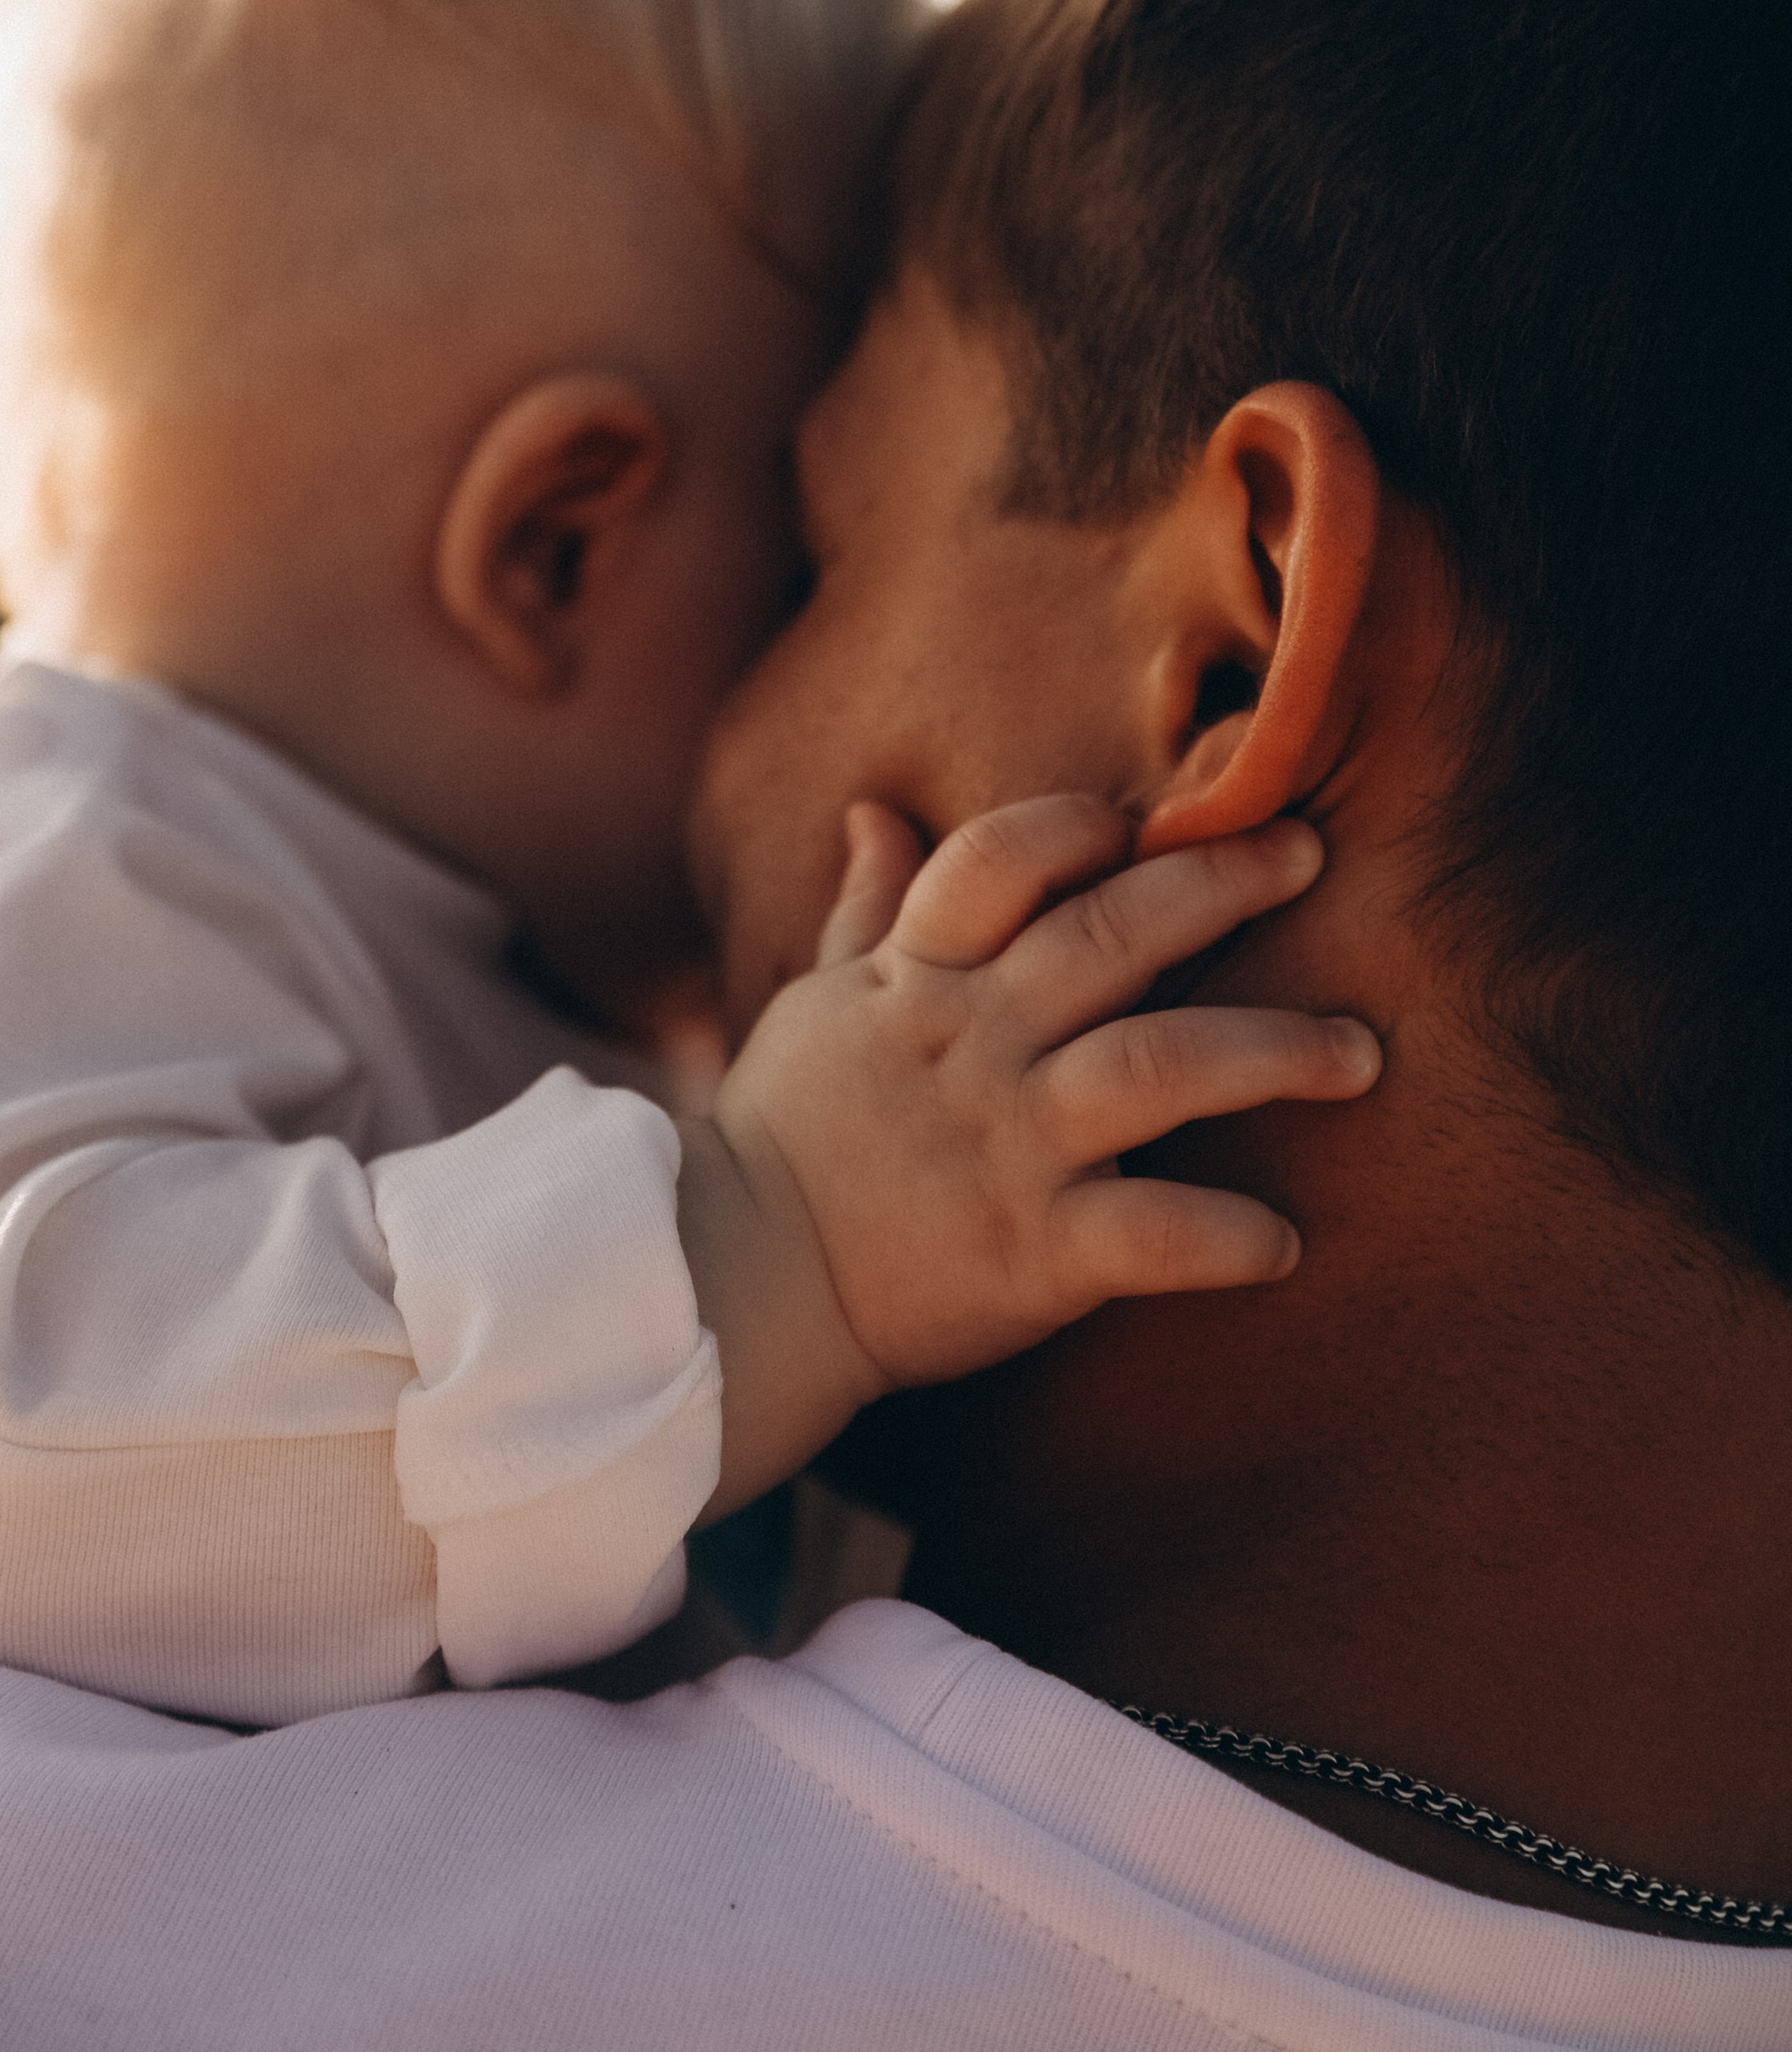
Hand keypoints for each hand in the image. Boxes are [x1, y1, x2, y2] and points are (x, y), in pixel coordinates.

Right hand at [680, 795, 1376, 1521]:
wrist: (740, 1288)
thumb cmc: (791, 1137)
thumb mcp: (820, 1004)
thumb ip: (870, 909)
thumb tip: (875, 811)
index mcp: (921, 979)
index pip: (1002, 860)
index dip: (1077, 827)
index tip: (1146, 817)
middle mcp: (975, 1045)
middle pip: (1111, 935)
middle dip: (1218, 884)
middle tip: (1308, 851)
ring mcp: (1009, 1145)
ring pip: (1161, 1066)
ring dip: (1274, 1052)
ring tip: (1359, 1055)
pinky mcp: (1035, 1254)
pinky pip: (1151, 1233)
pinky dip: (1224, 1236)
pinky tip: (1285, 1243)